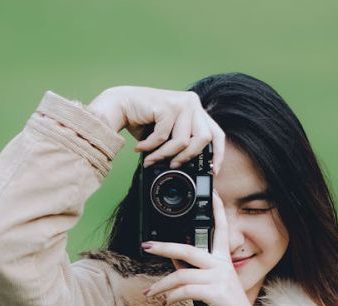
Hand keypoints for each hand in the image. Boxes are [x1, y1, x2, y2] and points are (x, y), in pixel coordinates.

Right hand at [87, 85, 224, 173]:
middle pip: (204, 139)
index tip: (213, 170)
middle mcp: (193, 103)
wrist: (119, 105)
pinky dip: (151, 147)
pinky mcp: (168, 105)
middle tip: (173, 164)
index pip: (217, 133)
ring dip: (164, 154)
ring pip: (183, 141)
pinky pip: (164, 137)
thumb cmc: (143, 122)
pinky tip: (141, 146)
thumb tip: (191, 167)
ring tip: (151, 158)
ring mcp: (182, 103)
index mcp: (197, 110)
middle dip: (187, 157)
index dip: (218, 154)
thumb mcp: (169, 135)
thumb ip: (183, 144)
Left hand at [141, 191, 258, 305]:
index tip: (213, 192)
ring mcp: (220, 279)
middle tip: (146, 246)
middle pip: (189, 249)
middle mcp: (222, 265)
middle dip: (164, 247)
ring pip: (182, 274)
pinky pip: (187, 291)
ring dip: (162, 285)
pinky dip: (173, 296)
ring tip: (151, 293)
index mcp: (223, 260)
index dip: (217, 210)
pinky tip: (167, 301)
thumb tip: (174, 262)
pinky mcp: (217, 294)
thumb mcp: (210, 286)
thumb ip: (194, 272)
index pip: (220, 229)